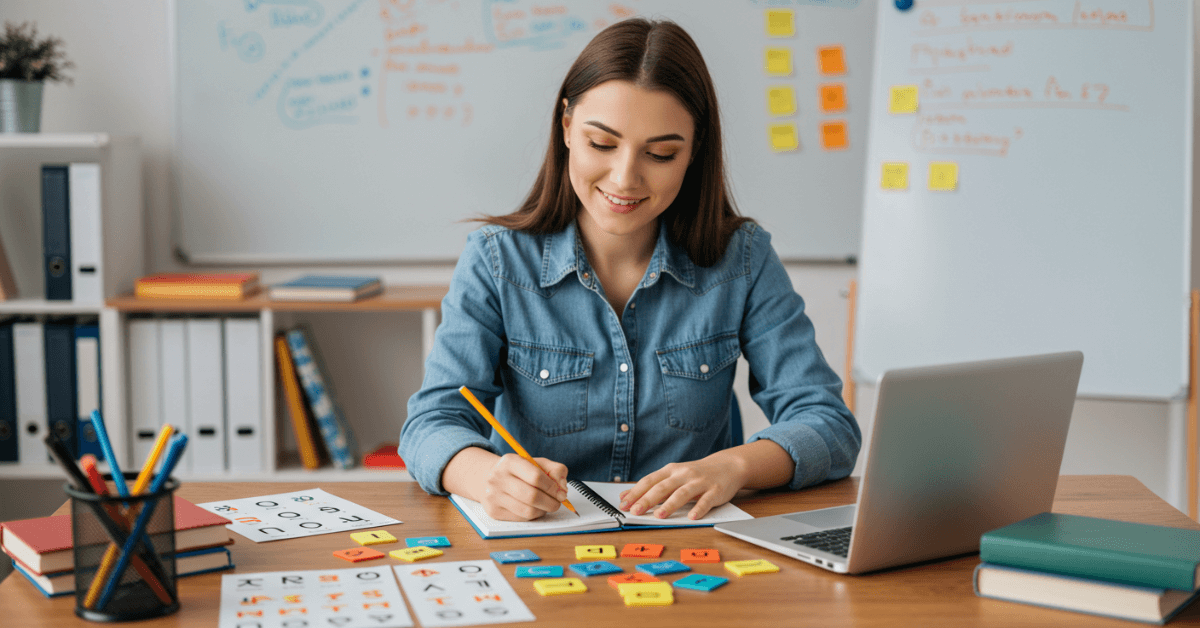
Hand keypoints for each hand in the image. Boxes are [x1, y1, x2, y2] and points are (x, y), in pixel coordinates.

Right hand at [480, 454, 569, 521]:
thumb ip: (555, 470)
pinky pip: (521, 518)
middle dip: (551, 502)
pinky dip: (533, 516)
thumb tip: (562, 488)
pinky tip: (534, 509)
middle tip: (558, 503)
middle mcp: (498, 478)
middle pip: (532, 496)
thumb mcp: (537, 463)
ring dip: (543, 511)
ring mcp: (493, 495)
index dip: (552, 487)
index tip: (561, 492)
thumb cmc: (519, 472)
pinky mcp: (494, 511)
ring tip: (546, 506)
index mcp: (510, 461)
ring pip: (527, 511)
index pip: (536, 476)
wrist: (491, 478)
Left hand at [618, 453, 746, 520]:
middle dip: (648, 499)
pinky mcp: (715, 491)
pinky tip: (692, 516)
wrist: (727, 466)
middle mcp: (683, 474)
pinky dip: (699, 509)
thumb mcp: (673, 476)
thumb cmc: (696, 474)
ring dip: (670, 504)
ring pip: (682, 493)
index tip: (623, 504)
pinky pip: (706, 501)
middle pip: (663, 487)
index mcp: (671, 470)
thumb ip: (652, 486)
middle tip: (636, 511)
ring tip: (659, 515)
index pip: (649, 481)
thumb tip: (626, 496)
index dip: (636, 492)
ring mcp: (699, 482)